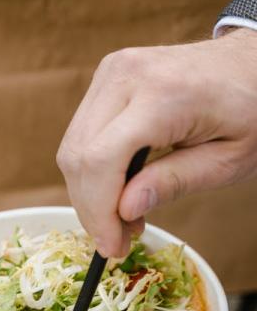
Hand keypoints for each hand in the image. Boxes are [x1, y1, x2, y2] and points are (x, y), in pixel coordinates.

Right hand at [57, 28, 256, 257]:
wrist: (249, 64)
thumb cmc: (249, 109)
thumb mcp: (227, 159)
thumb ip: (174, 182)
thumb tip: (125, 209)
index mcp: (163, 94)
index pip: (102, 159)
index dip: (98, 210)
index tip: (111, 246)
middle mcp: (126, 76)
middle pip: (78, 156)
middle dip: (90, 208)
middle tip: (116, 239)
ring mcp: (110, 73)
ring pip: (71, 149)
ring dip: (87, 193)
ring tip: (120, 216)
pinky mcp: (104, 80)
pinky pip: (79, 137)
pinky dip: (90, 172)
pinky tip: (116, 190)